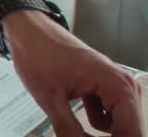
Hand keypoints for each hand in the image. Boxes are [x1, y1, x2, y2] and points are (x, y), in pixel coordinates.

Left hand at [7, 10, 143, 136]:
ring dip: (100, 134)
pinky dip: (96, 120)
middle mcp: (123, 84)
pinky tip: (75, 119)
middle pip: (129, 129)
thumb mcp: (51, 99)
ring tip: (74, 131)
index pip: (131, 132)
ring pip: (119, 123)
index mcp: (117, 85)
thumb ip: (69, 130)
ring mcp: (115, 84)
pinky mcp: (104, 85)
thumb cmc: (37, 54)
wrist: (26, 31)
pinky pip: (109, 114)